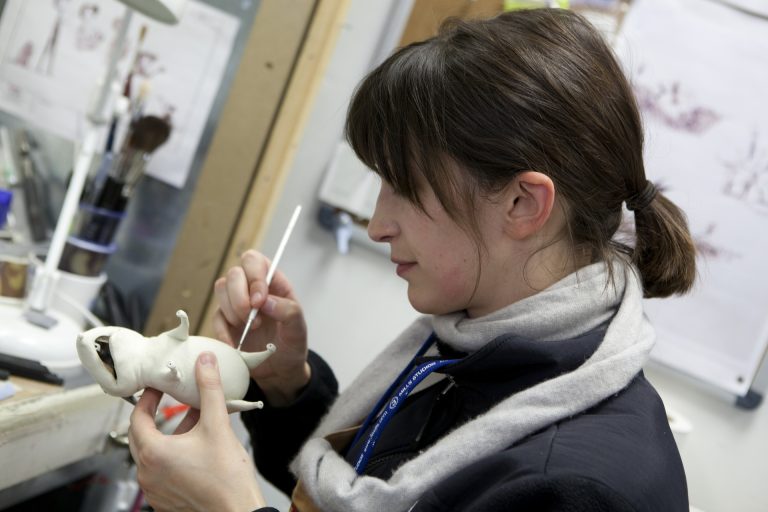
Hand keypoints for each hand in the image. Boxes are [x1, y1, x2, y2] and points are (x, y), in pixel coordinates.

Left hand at [128, 352, 265, 511]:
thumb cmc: (226, 477)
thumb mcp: (218, 425)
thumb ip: (210, 389)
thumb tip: (205, 362)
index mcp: (154, 453)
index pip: (138, 418)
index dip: (147, 398)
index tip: (159, 387)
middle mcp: (147, 474)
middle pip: (142, 436)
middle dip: (156, 415)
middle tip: (169, 400)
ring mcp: (155, 490)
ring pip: (154, 454)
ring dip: (169, 436)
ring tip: (194, 422)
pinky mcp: (165, 500)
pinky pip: (162, 471)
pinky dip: (174, 455)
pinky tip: (197, 447)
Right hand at [213, 249, 310, 404]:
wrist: (280, 371)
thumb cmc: (292, 345)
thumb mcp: (298, 329)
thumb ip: (288, 311)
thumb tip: (265, 301)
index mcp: (273, 283)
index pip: (254, 261)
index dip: (253, 277)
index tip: (259, 302)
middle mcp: (252, 288)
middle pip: (234, 273)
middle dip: (240, 297)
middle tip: (253, 322)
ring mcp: (236, 303)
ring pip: (221, 289)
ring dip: (232, 311)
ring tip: (250, 331)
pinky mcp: (225, 321)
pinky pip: (215, 316)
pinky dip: (222, 330)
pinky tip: (235, 344)